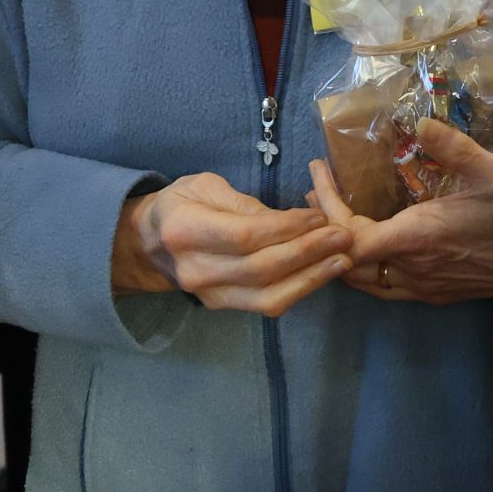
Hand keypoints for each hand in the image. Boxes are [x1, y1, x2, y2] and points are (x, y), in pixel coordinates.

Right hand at [110, 172, 351, 314]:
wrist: (148, 242)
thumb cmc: (180, 203)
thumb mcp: (204, 186)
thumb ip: (243, 203)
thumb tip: (288, 221)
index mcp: (185, 230)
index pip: (244, 236)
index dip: (286, 229)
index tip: (319, 217)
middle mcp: (195, 269)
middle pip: (260, 269)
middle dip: (308, 253)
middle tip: (343, 237)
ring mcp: (209, 294)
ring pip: (267, 296)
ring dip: (310, 279)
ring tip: (342, 260)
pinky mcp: (223, 306)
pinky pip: (265, 305)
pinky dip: (298, 290)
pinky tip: (322, 273)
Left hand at [306, 119, 492, 303]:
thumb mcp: (492, 172)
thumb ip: (453, 146)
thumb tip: (419, 122)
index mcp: (416, 239)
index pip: (348, 238)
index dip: (325, 210)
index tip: (317, 175)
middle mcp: (412, 270)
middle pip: (345, 263)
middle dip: (323, 230)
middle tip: (313, 194)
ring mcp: (422, 288)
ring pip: (363, 281)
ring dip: (342, 250)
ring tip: (330, 217)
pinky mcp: (434, 294)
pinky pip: (384, 287)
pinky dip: (364, 267)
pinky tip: (368, 244)